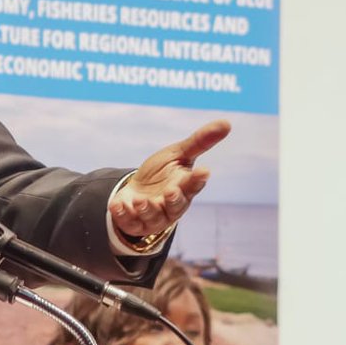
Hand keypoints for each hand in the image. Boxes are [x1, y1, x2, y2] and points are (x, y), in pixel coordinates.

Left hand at [110, 120, 230, 239]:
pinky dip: (123, 214)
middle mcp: (171, 205)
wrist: (136, 192)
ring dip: (147, 209)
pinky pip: (129, 221)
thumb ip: (200, 141)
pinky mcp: (133, 222)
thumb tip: (227, 123)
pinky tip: (118, 206)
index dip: (198, 179)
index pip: (193, 185)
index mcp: (184, 188)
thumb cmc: (162, 173)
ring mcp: (153, 216)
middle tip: (170, 191)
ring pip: (152, 216)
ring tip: (141, 201)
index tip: (203, 171)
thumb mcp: (178, 154)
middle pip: (175, 205)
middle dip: (173, 199)